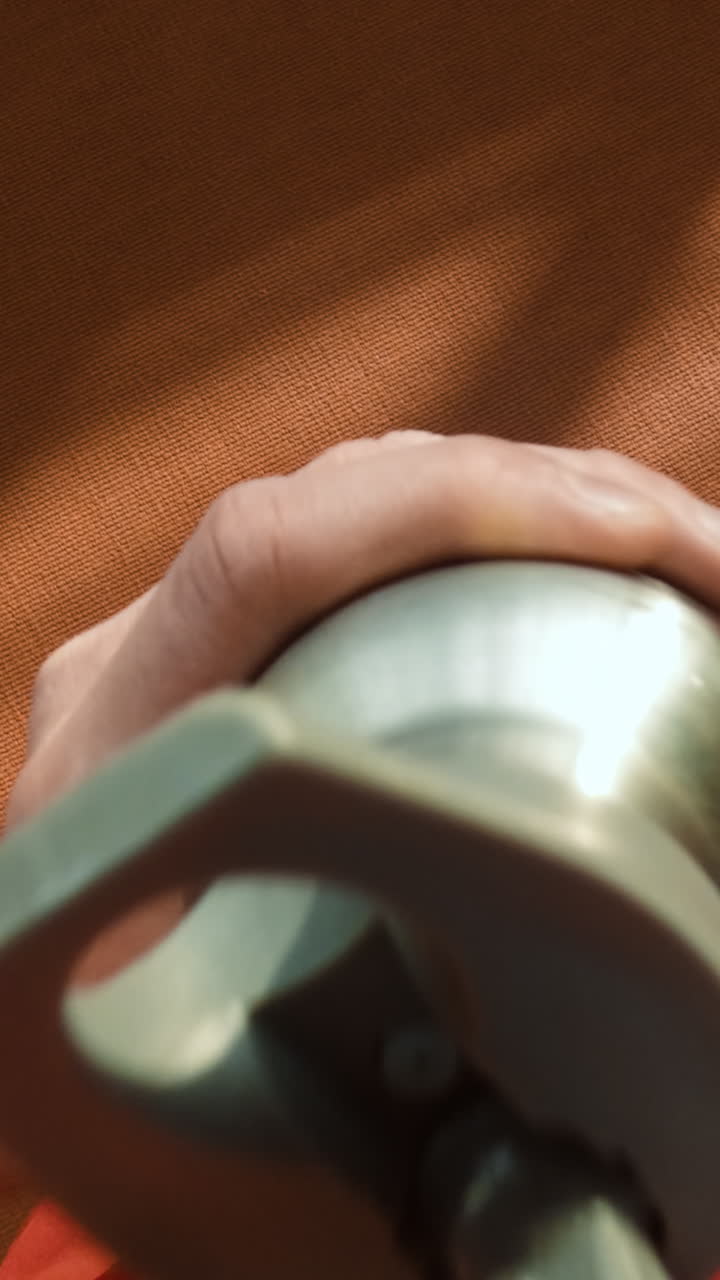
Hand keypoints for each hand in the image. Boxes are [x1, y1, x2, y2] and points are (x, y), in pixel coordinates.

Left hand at [7, 430, 719, 977]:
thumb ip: (325, 949)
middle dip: (551, 489)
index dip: (463, 507)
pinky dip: (495, 533)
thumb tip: (538, 906)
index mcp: (119, 722)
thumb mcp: (200, 1006)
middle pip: (350, 489)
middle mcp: (149, 642)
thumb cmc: (108, 1016)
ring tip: (671, 541)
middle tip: (704, 547)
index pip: (273, 548)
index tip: (637, 538)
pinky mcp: (240, 630)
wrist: (35, 970)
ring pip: (375, 492)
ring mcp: (191, 622)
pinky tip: (583, 561)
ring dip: (537, 493)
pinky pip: (377, 540)